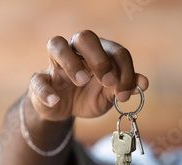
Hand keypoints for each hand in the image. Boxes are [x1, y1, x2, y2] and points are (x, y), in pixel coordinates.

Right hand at [28, 30, 148, 120]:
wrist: (66, 111)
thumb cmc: (90, 95)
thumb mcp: (110, 95)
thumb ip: (125, 87)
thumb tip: (143, 82)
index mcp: (99, 52)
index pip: (115, 51)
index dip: (124, 71)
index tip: (124, 95)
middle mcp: (77, 51)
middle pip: (85, 37)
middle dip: (100, 58)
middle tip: (108, 82)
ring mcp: (56, 64)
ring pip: (56, 45)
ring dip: (71, 63)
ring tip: (82, 81)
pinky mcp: (40, 80)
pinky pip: (38, 79)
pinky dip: (46, 91)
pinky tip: (56, 102)